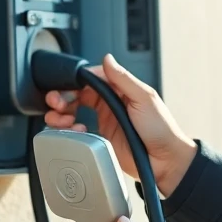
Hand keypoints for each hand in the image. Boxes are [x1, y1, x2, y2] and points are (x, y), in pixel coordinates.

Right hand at [43, 53, 196, 196]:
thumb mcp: (144, 99)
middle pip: (78, 94)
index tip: (64, 86)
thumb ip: (124, 79)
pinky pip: (78, 130)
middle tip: (56, 103)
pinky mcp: (101, 138)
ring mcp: (105, 120)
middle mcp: (111, 103)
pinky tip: (74, 131)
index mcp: (121, 89)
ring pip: (74, 111)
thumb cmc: (162, 130)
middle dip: (63, 97)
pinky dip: (70, 129)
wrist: (166, 162)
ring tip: (60, 119)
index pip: (91, 78)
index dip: (74, 81)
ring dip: (62, 113)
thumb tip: (107, 59)